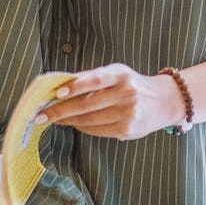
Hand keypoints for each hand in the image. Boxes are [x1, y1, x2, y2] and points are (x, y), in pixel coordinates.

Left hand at [35, 62, 184, 139]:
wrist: (163, 101)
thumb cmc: (132, 84)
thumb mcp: (117, 73)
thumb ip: (93, 78)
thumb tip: (61, 87)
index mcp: (121, 75)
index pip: (94, 80)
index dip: (75, 86)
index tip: (57, 93)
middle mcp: (126, 94)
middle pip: (87, 104)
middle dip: (61, 111)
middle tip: (42, 115)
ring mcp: (127, 114)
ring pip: (89, 120)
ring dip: (68, 120)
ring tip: (53, 119)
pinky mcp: (126, 130)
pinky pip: (97, 130)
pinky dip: (82, 127)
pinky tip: (73, 124)